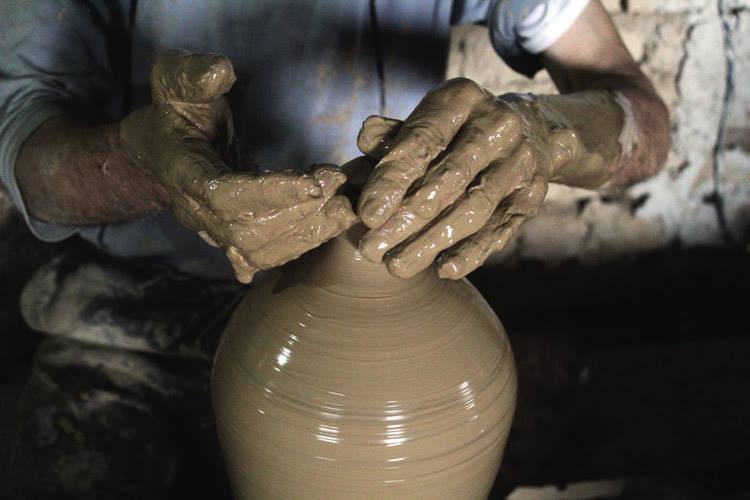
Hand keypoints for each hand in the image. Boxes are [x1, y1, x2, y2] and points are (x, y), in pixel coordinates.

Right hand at [121, 50, 354, 282]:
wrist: (161, 154)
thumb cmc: (175, 114)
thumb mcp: (175, 83)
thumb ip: (194, 75)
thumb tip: (220, 69)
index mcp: (184, 174)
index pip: (226, 195)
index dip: (272, 193)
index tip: (316, 181)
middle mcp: (197, 212)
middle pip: (249, 230)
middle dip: (300, 209)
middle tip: (337, 182)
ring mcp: (213, 233)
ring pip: (260, 251)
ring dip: (307, 232)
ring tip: (340, 205)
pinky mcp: (230, 242)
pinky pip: (263, 258)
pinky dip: (299, 247)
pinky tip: (328, 227)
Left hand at [356, 78, 606, 278]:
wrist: (531, 131)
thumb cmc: (457, 131)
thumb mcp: (427, 121)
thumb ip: (394, 136)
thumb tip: (365, 140)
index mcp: (462, 98)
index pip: (422, 141)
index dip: (392, 180)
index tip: (366, 216)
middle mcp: (497, 125)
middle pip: (448, 179)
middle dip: (406, 219)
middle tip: (372, 249)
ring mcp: (519, 161)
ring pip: (474, 208)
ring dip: (432, 242)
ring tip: (397, 267)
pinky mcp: (531, 194)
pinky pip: (501, 229)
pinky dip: (472, 252)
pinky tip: (444, 270)